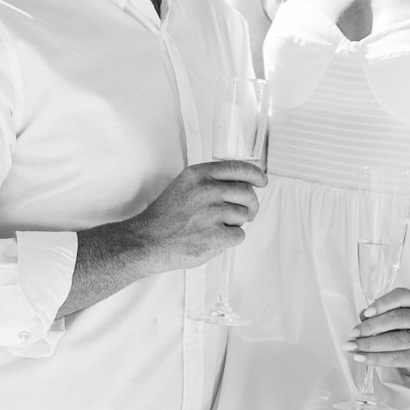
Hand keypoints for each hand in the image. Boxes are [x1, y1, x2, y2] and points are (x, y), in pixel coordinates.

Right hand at [130, 159, 266, 270]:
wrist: (147, 241)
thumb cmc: (165, 217)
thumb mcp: (184, 186)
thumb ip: (209, 182)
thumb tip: (240, 185)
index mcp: (199, 175)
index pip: (238, 168)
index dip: (255, 174)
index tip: (262, 180)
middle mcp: (207, 190)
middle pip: (247, 193)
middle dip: (251, 205)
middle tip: (247, 213)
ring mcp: (212, 213)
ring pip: (244, 215)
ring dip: (236, 223)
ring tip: (216, 227)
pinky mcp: (216, 235)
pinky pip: (239, 235)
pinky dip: (230, 239)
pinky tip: (214, 239)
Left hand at [348, 287, 409, 377]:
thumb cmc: (407, 329)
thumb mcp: (397, 316)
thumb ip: (380, 314)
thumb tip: (362, 317)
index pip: (402, 296)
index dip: (383, 303)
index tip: (366, 312)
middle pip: (397, 319)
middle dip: (370, 327)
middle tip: (352, 334)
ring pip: (395, 340)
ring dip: (370, 344)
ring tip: (352, 346)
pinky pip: (395, 358)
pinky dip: (375, 358)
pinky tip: (361, 357)